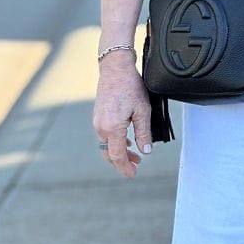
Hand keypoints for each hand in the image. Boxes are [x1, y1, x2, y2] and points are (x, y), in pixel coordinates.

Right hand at [93, 52, 152, 178]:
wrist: (115, 69)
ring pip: (106, 145)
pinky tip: (126, 141)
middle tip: (136, 166)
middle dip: (122, 162)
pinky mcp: (98, 117)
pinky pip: (104, 136)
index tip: (133, 174)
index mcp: (112, 128)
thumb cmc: (130, 87)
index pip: (118, 156)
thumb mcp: (143, 111)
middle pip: (109, 154)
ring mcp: (97, 122)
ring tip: (134, 155)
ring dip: (119, 152)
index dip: (125, 167)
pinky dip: (114, 142)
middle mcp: (101, 127)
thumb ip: (144, 133)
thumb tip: (146, 151)